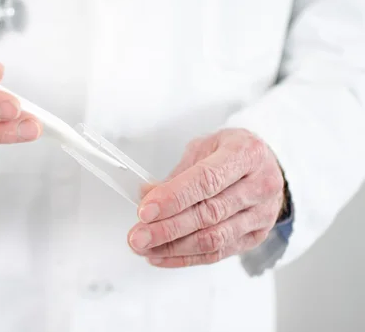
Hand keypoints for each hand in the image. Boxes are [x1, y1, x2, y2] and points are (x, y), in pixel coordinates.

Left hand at [128, 128, 284, 267]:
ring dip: (173, 247)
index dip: (173, 198)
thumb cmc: (232, 151)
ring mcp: (262, 214)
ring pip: (214, 239)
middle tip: (138, 236)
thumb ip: (177, 174)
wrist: (265, 164)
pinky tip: (162, 256)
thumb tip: (146, 194)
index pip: (206, 180)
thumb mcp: (205, 147)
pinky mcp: (255, 236)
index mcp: (246, 154)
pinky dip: (186, 257)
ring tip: (145, 248)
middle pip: (209, 214)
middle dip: (167, 228)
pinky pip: (218, 253)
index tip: (145, 210)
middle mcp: (260, 185)